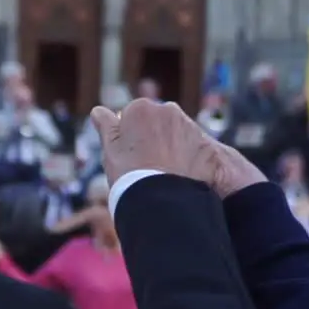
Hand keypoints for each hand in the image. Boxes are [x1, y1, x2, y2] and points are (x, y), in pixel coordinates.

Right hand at [91, 100, 265, 197]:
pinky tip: (185, 179)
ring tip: (167, 176)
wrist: (162, 199)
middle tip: (149, 167)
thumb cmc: (130, 173)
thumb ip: (106, 127)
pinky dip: (194, 162)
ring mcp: (191, 127)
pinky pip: (200, 152)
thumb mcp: (110, 150)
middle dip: (156, 140)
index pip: (135, 118)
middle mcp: (169, 111)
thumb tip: (98, 111)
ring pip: (181, 137)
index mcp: (142, 108)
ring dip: (175, 151)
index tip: (132, 157)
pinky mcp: (209, 146)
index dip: (132, 139)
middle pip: (160, 124)